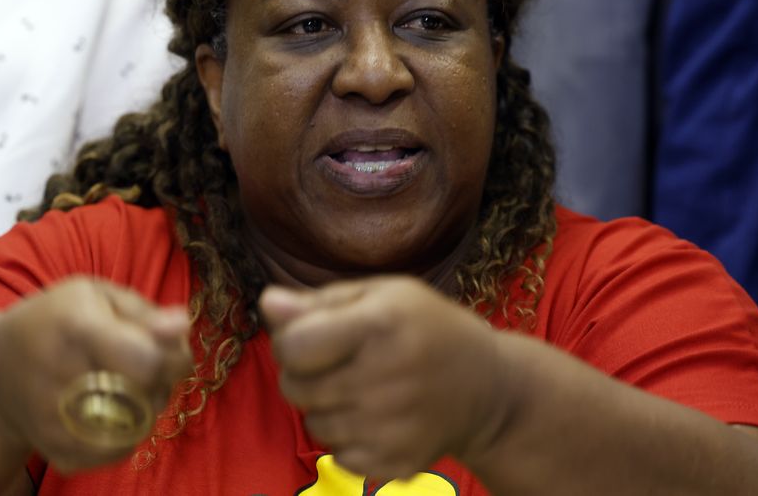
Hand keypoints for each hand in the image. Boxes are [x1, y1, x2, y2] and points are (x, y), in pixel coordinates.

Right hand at [0, 277, 191, 473]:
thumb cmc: (58, 319)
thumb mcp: (96, 295)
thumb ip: (145, 312)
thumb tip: (182, 326)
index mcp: (74, 326)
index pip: (145, 359)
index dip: (171, 356)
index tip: (167, 344)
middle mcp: (59, 377)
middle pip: (148, 396)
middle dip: (162, 381)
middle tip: (146, 363)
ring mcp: (54, 421)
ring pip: (138, 430)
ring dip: (148, 409)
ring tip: (130, 385)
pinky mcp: (54, 450)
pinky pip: (116, 453)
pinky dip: (128, 434)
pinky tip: (113, 410)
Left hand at [260, 277, 510, 481]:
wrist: (489, 387)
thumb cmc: (424, 327)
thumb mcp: (381, 295)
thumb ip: (319, 302)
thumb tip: (267, 305)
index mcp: (380, 324)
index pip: (293, 345)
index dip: (289, 340)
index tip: (310, 336)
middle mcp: (387, 377)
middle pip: (295, 387)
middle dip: (303, 374)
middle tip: (338, 362)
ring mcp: (392, 426)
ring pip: (314, 424)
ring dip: (325, 407)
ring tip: (361, 388)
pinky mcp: (397, 461)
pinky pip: (338, 456)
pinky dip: (347, 439)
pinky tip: (375, 417)